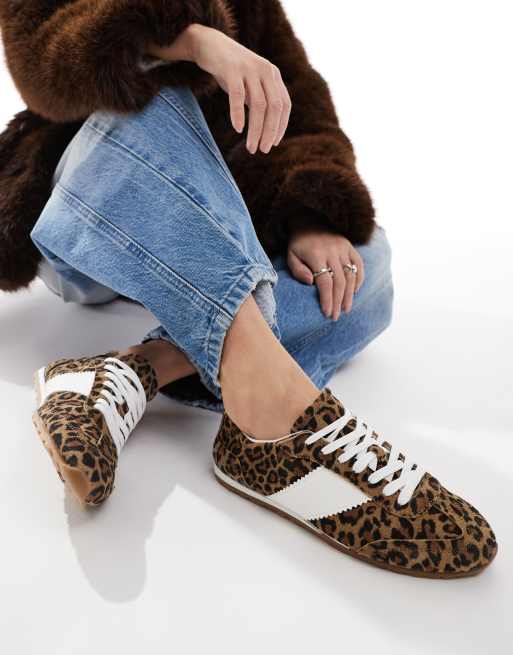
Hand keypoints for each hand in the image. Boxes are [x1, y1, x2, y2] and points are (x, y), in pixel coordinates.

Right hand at [148, 24, 290, 153]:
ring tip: (251, 147)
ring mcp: (249, 68)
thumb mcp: (250, 86)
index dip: (281, 126)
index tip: (274, 144)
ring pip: (259, 105)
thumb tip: (267, 131)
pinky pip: (238, 95)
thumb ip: (260, 102)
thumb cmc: (231, 71)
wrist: (209, 44)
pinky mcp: (232, 69)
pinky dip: (239, 114)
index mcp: (273, 75)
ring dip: (256, 130)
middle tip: (263, 150)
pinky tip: (238, 129)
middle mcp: (265, 70)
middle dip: (270, 132)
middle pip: (274, 107)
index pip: (284, 105)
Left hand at [287, 229, 364, 319]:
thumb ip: (297, 270)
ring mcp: (343, 248)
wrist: (309, 219)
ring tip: (346, 309)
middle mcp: (332, 251)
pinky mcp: (350, 246)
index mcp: (316, 254)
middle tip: (336, 317)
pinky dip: (358, 279)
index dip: (327, 299)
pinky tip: (354, 292)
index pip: (325, 281)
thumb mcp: (291, 255)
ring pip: (350, 275)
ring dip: (349, 295)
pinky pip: (358, 264)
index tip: (327, 313)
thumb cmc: (298, 243)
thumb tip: (310, 282)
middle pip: (339, 281)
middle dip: (338, 302)